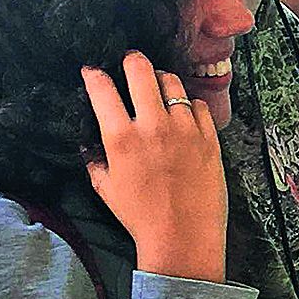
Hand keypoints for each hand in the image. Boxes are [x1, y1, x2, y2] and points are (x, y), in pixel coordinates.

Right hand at [82, 53, 227, 282]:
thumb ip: (94, 159)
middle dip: (131, 60)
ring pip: (172, 82)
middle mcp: (153, 126)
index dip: (94, 75)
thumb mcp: (105, 188)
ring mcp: (184, 129)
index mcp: (121, 138)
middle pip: (140, 69)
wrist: (184, 238)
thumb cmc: (141, 217)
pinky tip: (182, 115)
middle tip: (129, 63)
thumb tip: (88, 143)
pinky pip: (198, 105)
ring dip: (161, 80)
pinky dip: (188, 105)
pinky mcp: (209, 137)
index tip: (93, 73)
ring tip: (157, 88)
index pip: (102, 88)